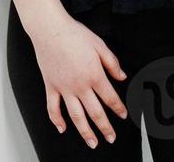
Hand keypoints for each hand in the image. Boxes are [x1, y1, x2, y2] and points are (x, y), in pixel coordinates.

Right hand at [29, 15, 129, 148]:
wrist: (50, 29)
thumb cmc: (75, 34)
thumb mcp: (100, 45)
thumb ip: (112, 63)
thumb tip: (123, 77)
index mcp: (94, 75)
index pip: (110, 98)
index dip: (119, 109)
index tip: (124, 116)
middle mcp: (80, 86)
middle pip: (95, 113)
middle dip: (105, 128)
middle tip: (111, 138)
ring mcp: (64, 88)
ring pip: (76, 116)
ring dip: (85, 132)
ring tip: (93, 143)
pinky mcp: (51, 86)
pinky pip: (53, 108)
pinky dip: (56, 121)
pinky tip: (62, 129)